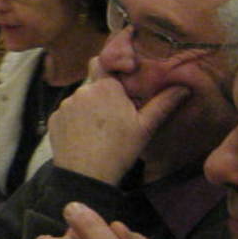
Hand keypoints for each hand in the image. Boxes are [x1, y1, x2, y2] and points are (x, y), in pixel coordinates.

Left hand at [48, 58, 188, 185]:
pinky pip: (67, 113)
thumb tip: (184, 87)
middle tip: (116, 112)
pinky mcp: (54, 119)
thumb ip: (163, 103)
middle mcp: (81, 91)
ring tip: (101, 128)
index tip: (120, 80)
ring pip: (80, 99)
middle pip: (93, 84)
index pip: (102, 62)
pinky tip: (85, 135)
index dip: (110, 68)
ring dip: (89, 107)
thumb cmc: (119, 150)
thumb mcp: (145, 127)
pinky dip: (75, 120)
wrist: (86, 176)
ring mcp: (64, 105)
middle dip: (103, 92)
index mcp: (104, 87)